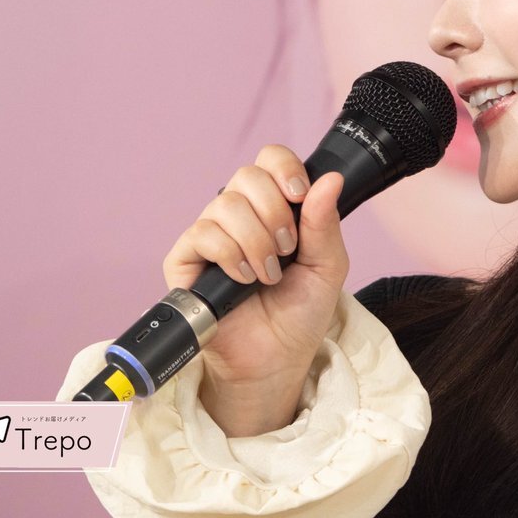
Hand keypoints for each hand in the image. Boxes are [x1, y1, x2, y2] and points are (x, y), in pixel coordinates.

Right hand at [162, 144, 350, 435]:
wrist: (277, 358)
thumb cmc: (300, 312)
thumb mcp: (328, 265)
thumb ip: (325, 222)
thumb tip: (331, 179)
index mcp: (275, 206)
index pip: (270, 159)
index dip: (284, 168)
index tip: (300, 196)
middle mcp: (240, 214)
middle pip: (247, 176)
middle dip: (275, 212)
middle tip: (288, 249)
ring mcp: (211, 235)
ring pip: (225, 205)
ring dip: (256, 240)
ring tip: (269, 274)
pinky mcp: (185, 260)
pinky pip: (202, 234)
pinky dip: (231, 255)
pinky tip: (244, 279)